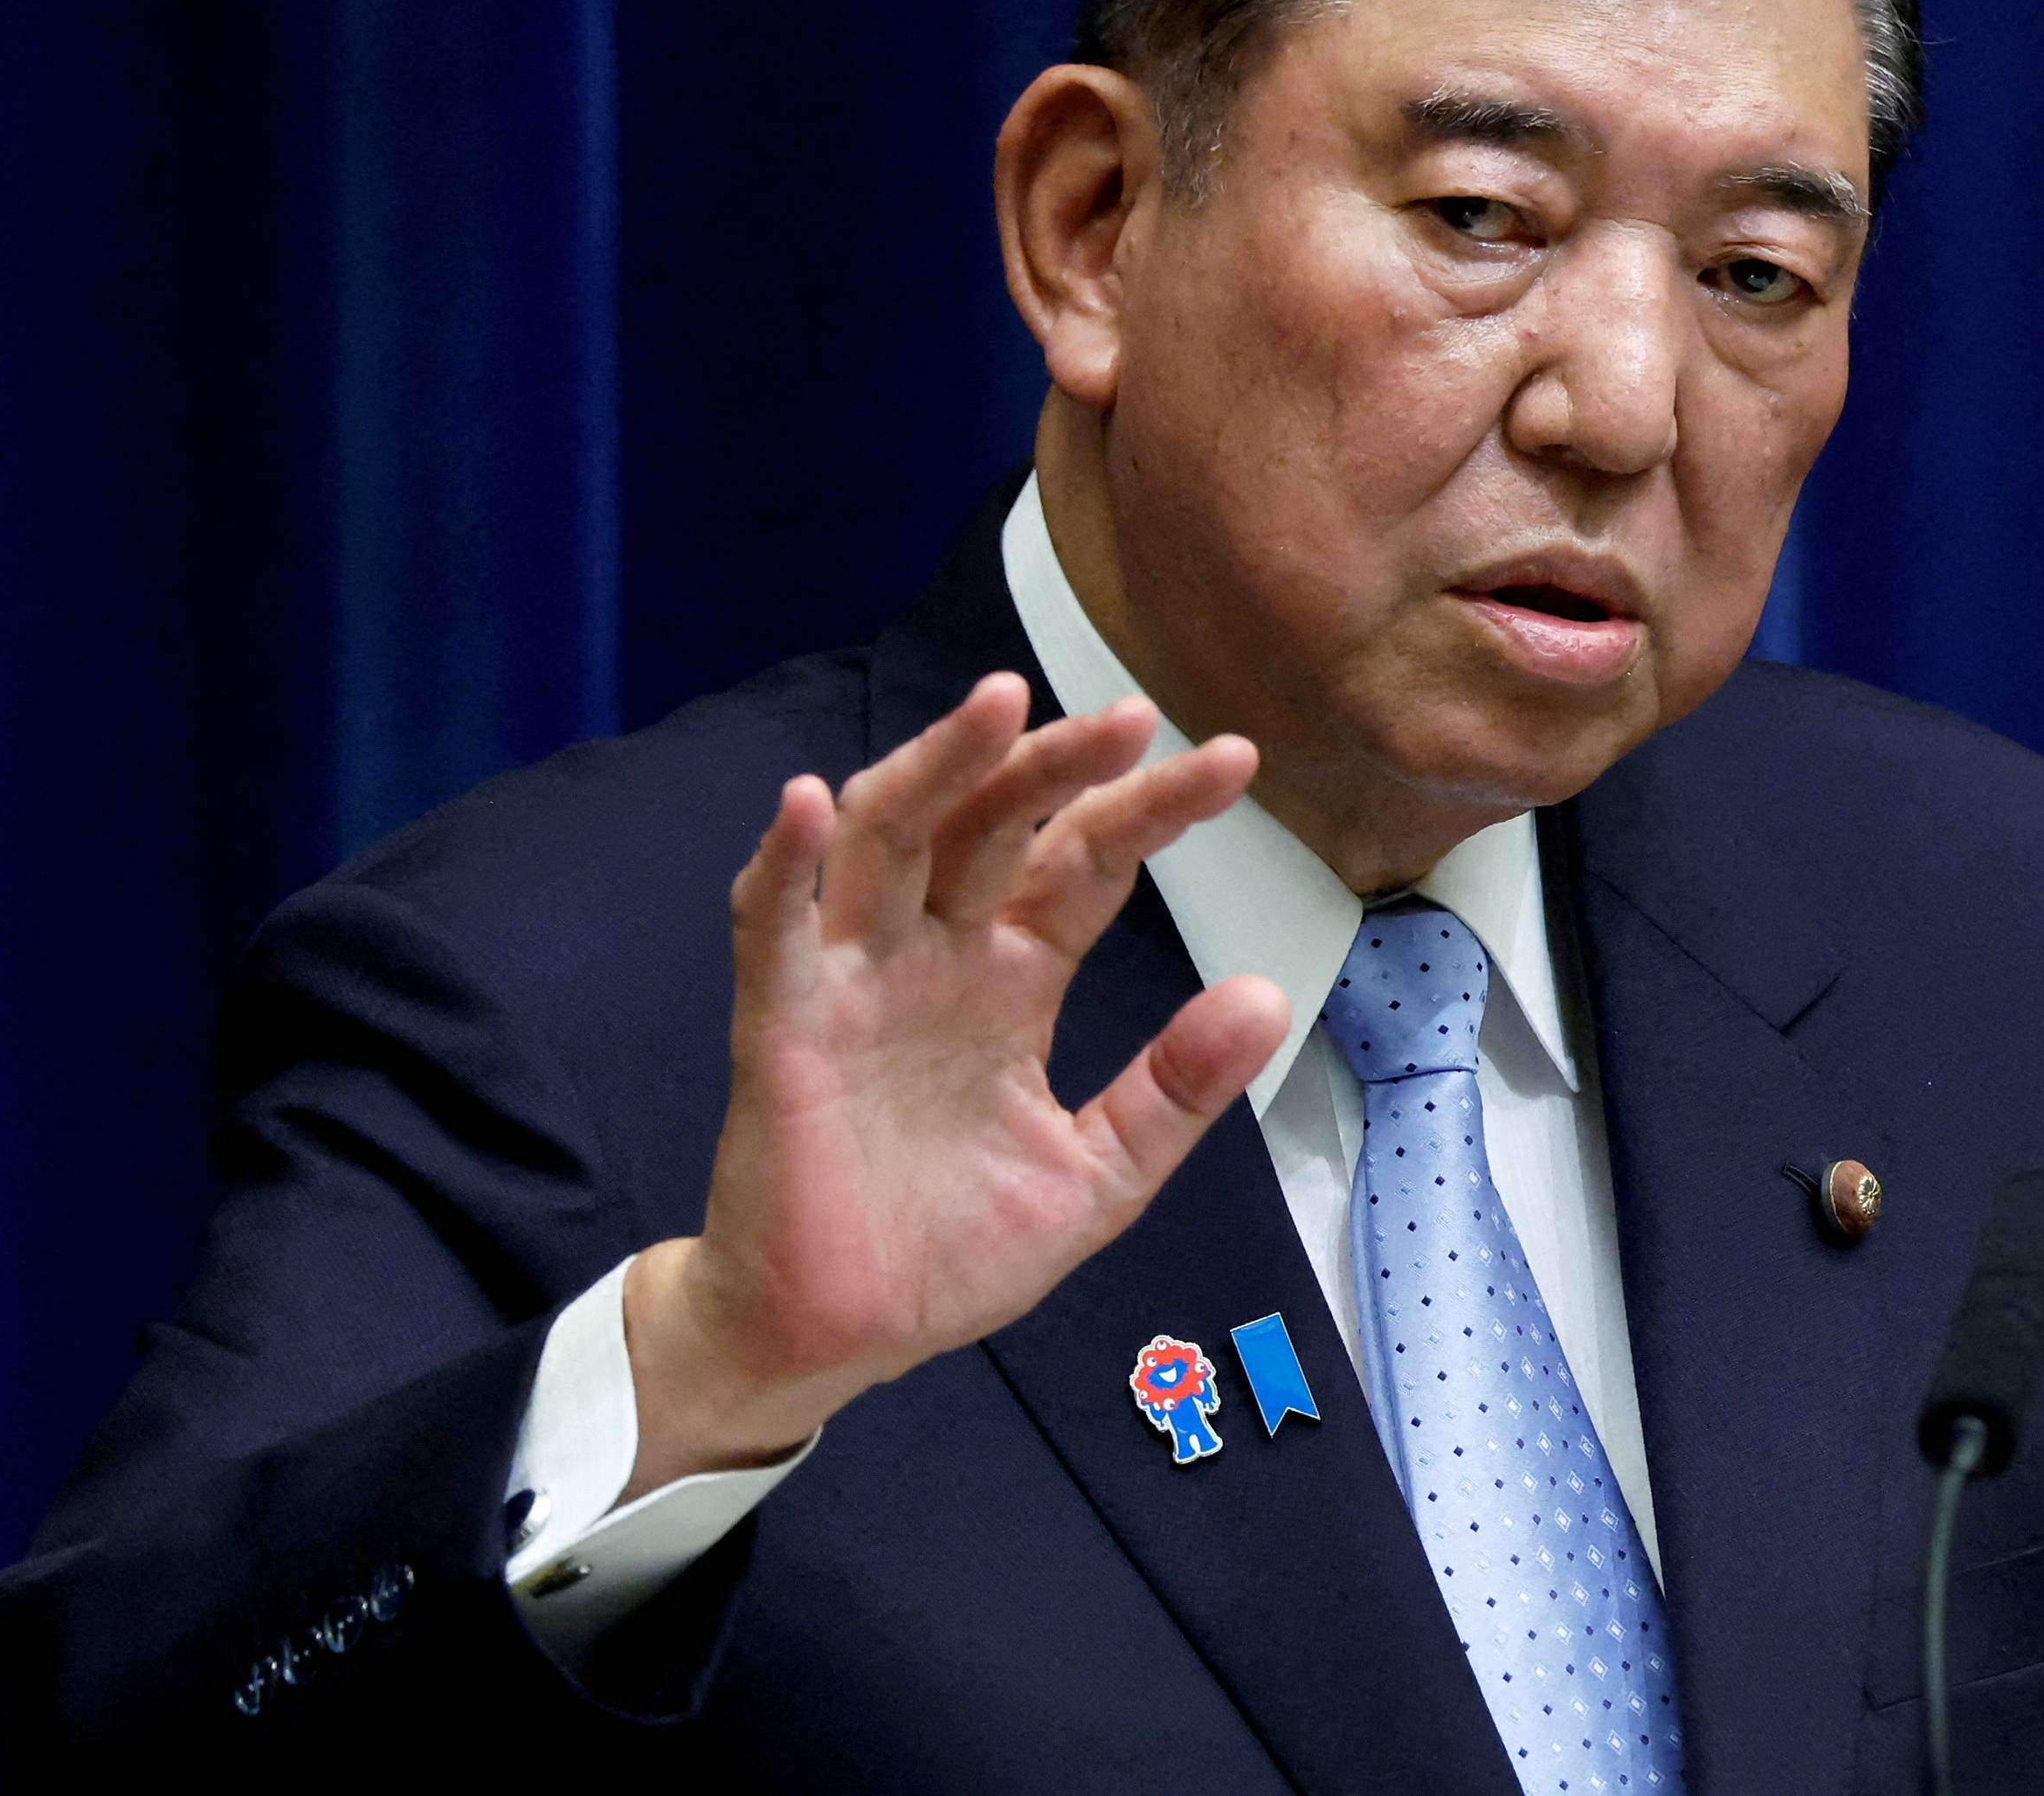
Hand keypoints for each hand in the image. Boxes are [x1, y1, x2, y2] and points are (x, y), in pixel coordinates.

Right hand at [619, 674, 1287, 1496]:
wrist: (840, 1339)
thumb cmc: (951, 1252)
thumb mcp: (1097, 1173)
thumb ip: (1176, 1087)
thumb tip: (1271, 997)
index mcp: (1012, 979)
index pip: (1085, 862)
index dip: (1151, 810)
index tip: (1233, 760)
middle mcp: (935, 956)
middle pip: (995, 824)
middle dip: (1060, 764)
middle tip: (1134, 716)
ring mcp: (855, 981)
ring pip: (891, 839)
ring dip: (939, 766)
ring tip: (998, 704)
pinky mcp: (782, 1027)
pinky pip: (771, 926)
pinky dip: (785, 860)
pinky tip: (812, 800)